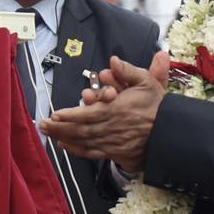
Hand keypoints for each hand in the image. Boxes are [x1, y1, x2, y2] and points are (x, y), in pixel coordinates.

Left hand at [41, 53, 168, 171]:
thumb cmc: (159, 106)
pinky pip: (93, 153)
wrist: (171, 132)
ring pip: (84, 142)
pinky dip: (77, 150)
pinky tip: (66, 146)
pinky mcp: (117, 153)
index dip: (69, 115)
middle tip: (42, 125)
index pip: (88, 114)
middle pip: (81, 130)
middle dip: (60, 128)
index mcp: (117, 110)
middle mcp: (112, 128)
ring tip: (49, 134)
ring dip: (65, 138)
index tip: (54, 114)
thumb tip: (113, 60)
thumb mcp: (147, 82)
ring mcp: (113, 142)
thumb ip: (128, 71)